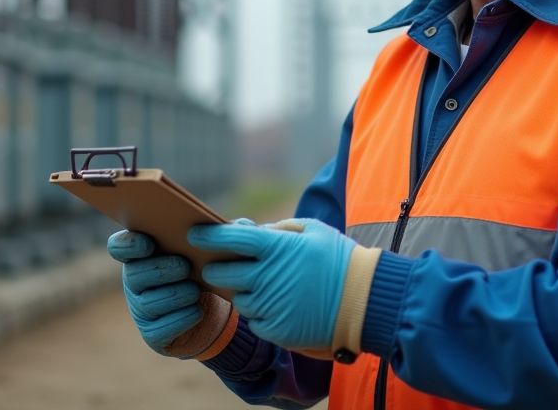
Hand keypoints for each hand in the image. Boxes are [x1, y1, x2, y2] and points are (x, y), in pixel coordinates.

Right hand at [107, 229, 232, 358]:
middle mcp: (134, 282)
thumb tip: (228, 224)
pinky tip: (197, 311)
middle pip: (134, 275)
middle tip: (185, 266)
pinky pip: (161, 329)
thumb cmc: (204, 269)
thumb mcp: (208, 250)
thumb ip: (214, 234)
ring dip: (174, 295)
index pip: (119, 247)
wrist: (211, 311)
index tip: (148, 243)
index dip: (128, 245)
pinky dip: (182, 319)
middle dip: (160, 269)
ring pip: (149, 303)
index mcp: (142, 255)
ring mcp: (141, 310)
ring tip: (195, 290)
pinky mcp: (152, 335)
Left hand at [188, 218, 355, 351]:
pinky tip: (276, 304)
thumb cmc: (340, 260)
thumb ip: (280, 227)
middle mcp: (266, 277)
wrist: (364, 301)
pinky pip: (254, 320)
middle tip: (216, 264)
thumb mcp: (315, 230)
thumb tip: (254, 229)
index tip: (194, 235)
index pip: (229, 238)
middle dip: (215, 266)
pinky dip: (259, 312)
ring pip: (237, 298)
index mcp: (275, 248)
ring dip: (241, 290)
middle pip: (222, 272)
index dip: (207, 236)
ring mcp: (269, 305)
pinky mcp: (275, 329)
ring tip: (259, 285)